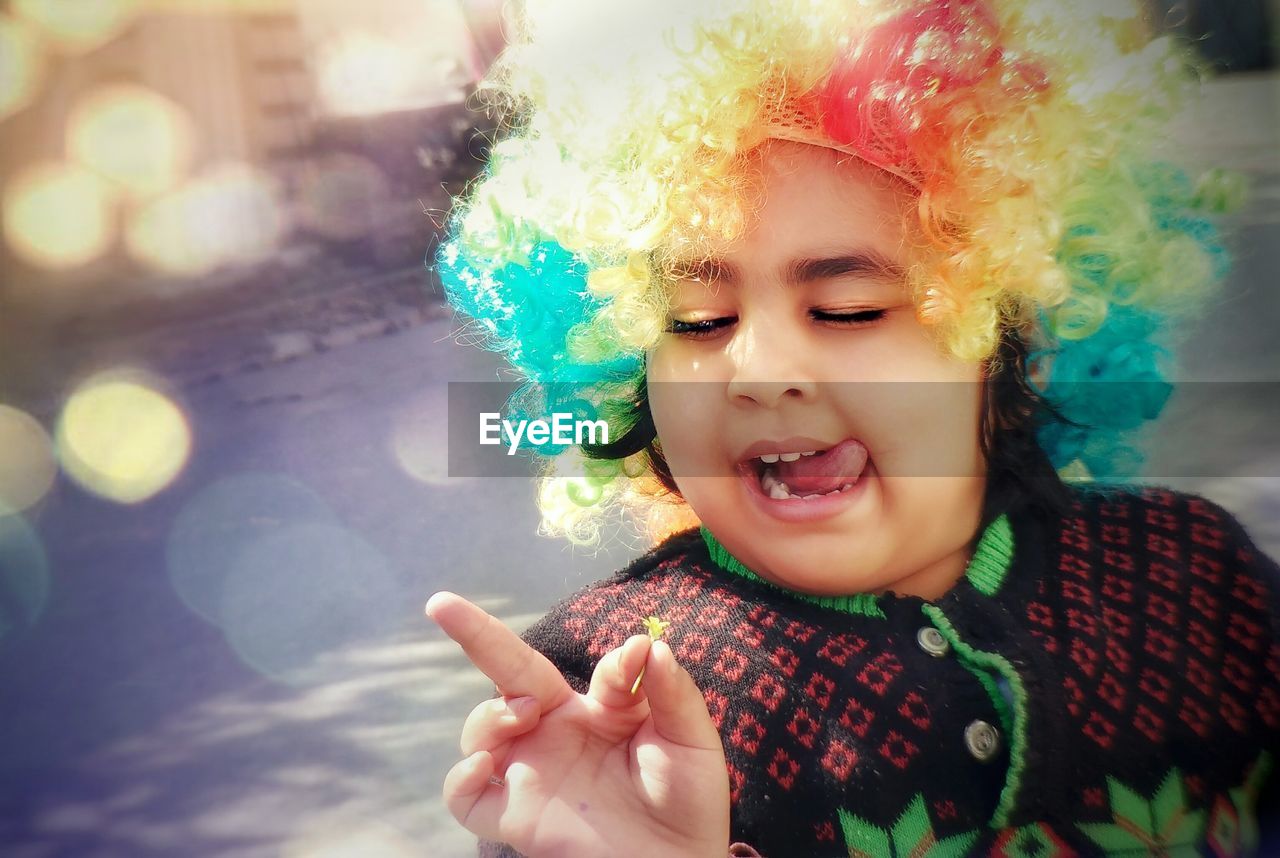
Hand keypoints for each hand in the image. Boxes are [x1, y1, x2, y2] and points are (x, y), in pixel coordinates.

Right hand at [426, 591, 730, 857]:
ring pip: (481, 730)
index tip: (639, 656)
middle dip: (474, 633)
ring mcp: (532, 773)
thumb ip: (672, 692)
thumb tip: (647, 643)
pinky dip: (460, 778)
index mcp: (596, 709)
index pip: (592, 667)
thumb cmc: (688, 803)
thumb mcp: (691, 740)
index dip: (612, 661)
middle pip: (505, 674)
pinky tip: (483, 763)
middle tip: (441, 604)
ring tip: (522, 712)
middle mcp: (555, 733)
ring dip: (489, 714)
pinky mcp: (518, 817)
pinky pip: (465, 798)